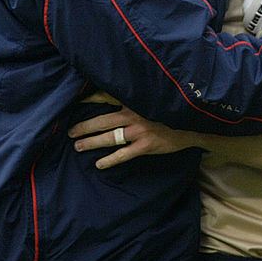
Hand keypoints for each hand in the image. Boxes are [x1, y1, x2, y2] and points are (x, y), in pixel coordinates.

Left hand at [69, 103, 198, 168]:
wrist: (191, 125)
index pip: (106, 96)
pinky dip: (109, 160)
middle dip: (84, 127)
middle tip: (70, 132)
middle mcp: (133, 114)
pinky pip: (122, 154)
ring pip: (109, 138)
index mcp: (134, 100)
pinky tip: (99, 164)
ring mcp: (139, 130)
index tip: (75, 101)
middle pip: (102, 120)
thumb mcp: (151, 99)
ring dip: (91, 142)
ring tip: (78, 146)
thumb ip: (135, 99)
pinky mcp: (145, 146)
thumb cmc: (169, 111)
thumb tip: (116, 99)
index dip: (89, 99)